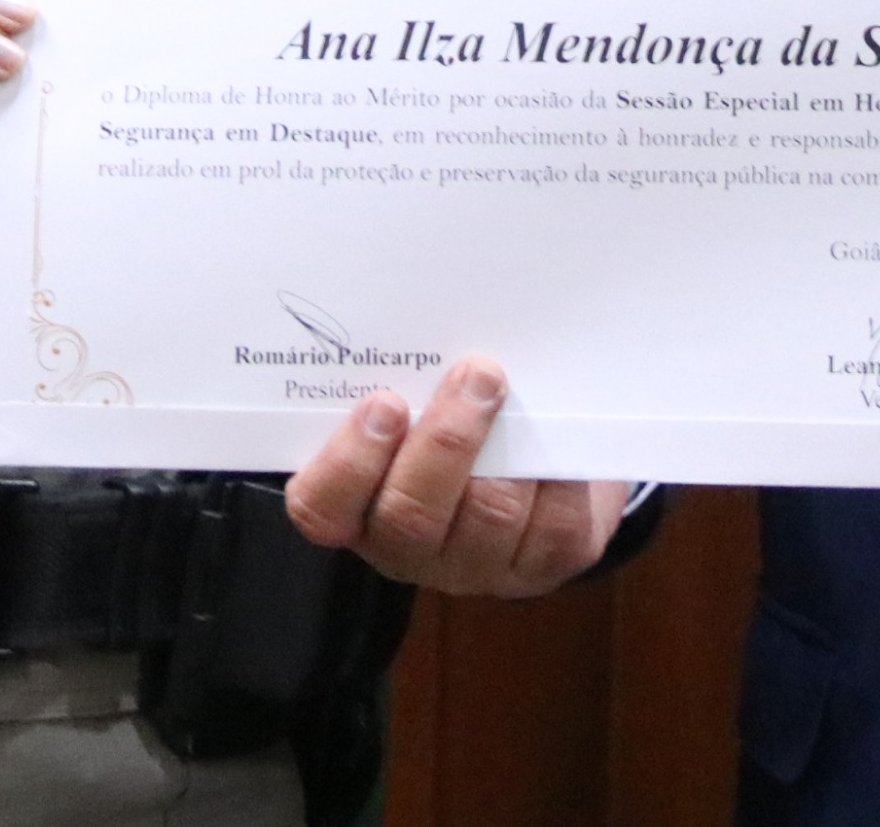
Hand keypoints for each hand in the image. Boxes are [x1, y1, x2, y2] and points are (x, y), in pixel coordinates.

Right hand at [283, 358, 628, 595]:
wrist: (536, 469)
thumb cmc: (451, 423)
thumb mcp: (410, 403)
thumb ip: (401, 381)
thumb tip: (417, 314)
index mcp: (358, 510)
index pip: (322, 508)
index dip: (347, 463)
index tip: (383, 401)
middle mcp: (410, 549)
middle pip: (410, 516)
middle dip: (443, 443)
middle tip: (471, 373)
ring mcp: (477, 565)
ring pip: (486, 519)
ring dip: (502, 446)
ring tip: (506, 385)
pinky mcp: (543, 564)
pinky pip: (551, 523)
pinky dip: (557, 471)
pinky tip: (555, 426)